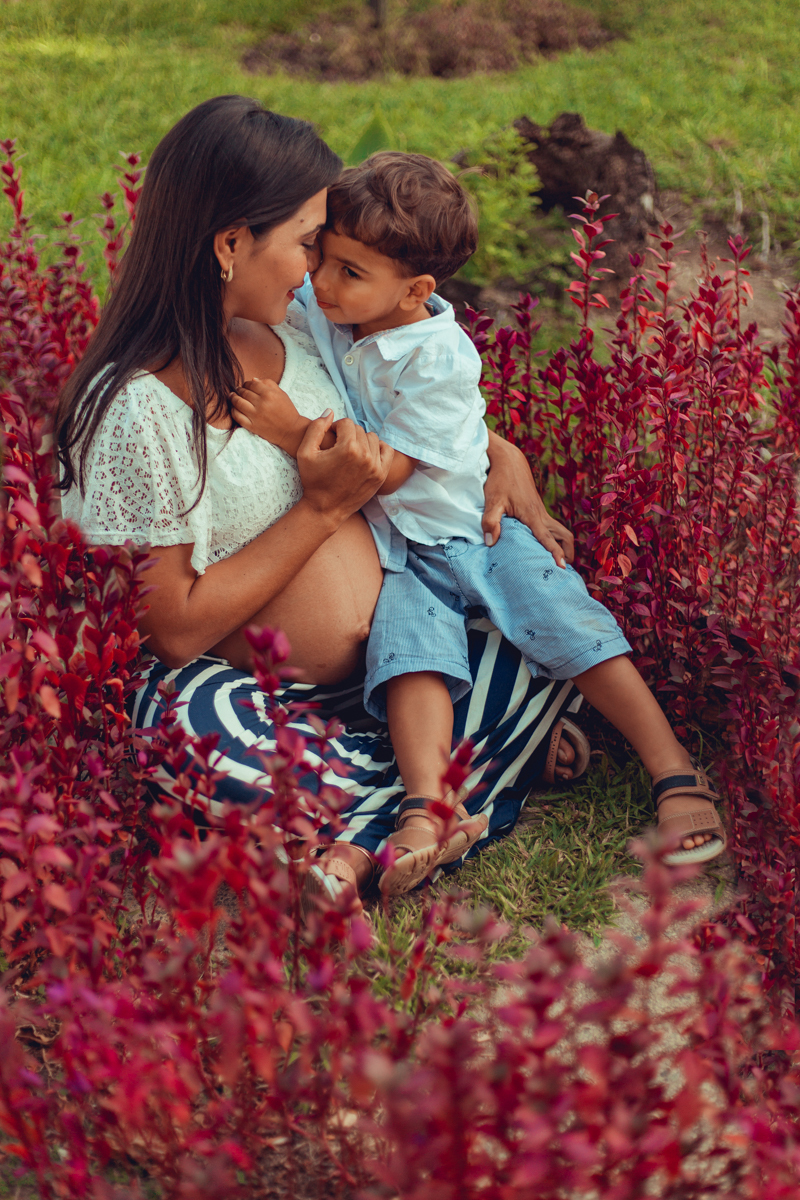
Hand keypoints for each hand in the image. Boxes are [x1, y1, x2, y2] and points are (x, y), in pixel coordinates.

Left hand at [232, 378, 304, 454]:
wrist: (291, 431)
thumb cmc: (287, 411)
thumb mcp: (281, 394)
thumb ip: (268, 383)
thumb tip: (253, 379)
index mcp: (269, 394)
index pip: (251, 384)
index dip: (246, 383)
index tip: (245, 385)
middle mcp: (261, 404)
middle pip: (243, 392)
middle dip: (239, 389)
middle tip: (238, 390)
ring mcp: (255, 416)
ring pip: (237, 402)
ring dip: (233, 398)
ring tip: (232, 396)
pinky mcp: (252, 426)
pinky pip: (237, 416)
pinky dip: (233, 410)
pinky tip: (234, 407)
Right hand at [297, 413, 393, 523]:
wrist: (325, 509)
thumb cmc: (313, 481)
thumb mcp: (305, 453)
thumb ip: (316, 428)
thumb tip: (330, 412)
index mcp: (347, 448)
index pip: (346, 423)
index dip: (335, 428)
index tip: (329, 438)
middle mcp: (364, 456)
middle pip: (359, 430)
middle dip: (347, 434)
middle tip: (337, 446)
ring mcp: (375, 466)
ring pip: (372, 438)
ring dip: (361, 440)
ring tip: (349, 451)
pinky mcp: (381, 475)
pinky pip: (386, 450)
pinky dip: (377, 448)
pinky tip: (365, 454)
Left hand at [483, 432, 573, 565]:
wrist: (508, 460)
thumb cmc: (500, 480)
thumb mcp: (492, 501)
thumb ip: (490, 521)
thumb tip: (490, 542)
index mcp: (532, 516)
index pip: (548, 538)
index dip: (556, 553)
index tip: (561, 568)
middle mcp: (541, 515)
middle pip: (564, 536)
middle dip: (567, 552)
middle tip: (563, 569)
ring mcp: (540, 511)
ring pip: (560, 530)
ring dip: (563, 544)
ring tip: (558, 559)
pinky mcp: (536, 508)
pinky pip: (551, 526)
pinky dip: (554, 537)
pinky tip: (543, 544)